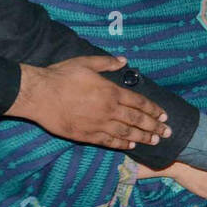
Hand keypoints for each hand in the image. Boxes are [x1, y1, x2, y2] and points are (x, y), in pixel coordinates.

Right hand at [10, 56, 170, 150]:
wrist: (39, 94)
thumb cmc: (61, 76)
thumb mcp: (85, 62)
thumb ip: (106, 63)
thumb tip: (123, 61)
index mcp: (111, 92)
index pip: (139, 102)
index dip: (153, 109)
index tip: (164, 115)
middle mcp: (108, 109)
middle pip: (137, 120)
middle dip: (154, 126)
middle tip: (167, 132)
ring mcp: (98, 124)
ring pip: (126, 133)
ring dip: (143, 137)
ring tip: (155, 141)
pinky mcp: (86, 135)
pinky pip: (109, 142)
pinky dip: (122, 144)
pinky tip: (131, 146)